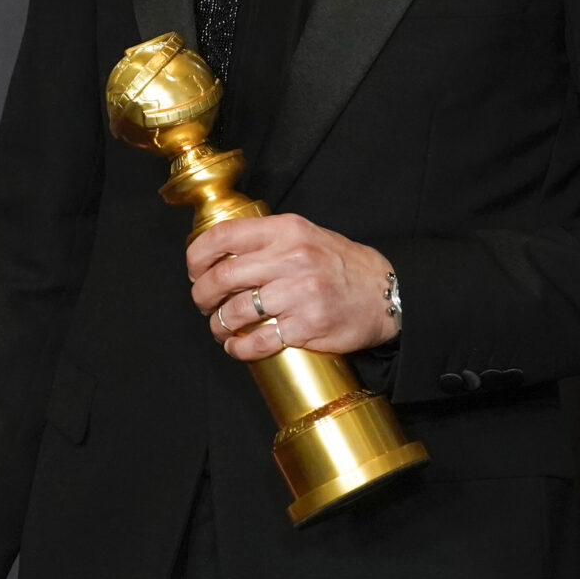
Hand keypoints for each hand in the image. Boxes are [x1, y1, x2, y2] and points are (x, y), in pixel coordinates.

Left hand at [187, 213, 397, 362]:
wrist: (385, 293)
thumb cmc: (340, 265)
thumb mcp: (305, 235)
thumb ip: (267, 241)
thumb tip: (218, 256)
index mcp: (287, 230)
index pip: (223, 236)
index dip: (197, 256)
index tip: (194, 271)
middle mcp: (292, 258)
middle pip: (223, 277)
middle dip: (202, 296)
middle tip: (204, 304)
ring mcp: (300, 293)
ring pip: (237, 311)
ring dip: (219, 325)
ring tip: (221, 328)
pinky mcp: (308, 325)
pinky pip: (259, 340)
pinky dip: (240, 348)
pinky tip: (238, 347)